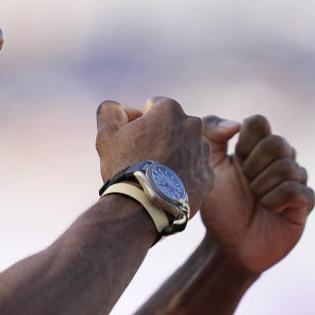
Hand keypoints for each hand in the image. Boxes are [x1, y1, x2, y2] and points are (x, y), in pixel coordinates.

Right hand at [96, 97, 213, 214]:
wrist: (142, 207)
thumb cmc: (124, 166)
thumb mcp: (106, 133)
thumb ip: (111, 111)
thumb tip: (121, 109)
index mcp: (169, 110)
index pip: (154, 107)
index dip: (140, 122)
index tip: (133, 140)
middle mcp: (193, 125)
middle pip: (173, 125)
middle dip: (160, 136)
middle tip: (143, 157)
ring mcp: (203, 151)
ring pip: (186, 147)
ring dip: (174, 154)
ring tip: (155, 174)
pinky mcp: (207, 175)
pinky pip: (193, 169)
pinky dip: (182, 174)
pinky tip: (166, 185)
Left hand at [200, 115, 314, 274]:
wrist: (228, 243)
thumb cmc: (218, 205)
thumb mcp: (206, 169)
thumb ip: (210, 137)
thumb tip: (235, 124)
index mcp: (254, 147)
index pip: (259, 122)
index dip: (244, 141)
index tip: (236, 160)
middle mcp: (278, 159)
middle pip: (277, 142)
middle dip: (253, 166)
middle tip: (245, 182)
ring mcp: (295, 179)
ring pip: (287, 167)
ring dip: (261, 186)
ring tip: (254, 198)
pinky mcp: (304, 202)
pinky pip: (295, 190)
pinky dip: (274, 200)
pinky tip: (267, 208)